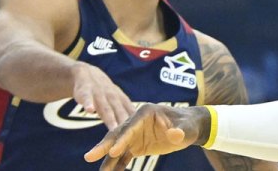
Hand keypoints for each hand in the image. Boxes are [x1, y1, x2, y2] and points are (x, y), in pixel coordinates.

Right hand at [71, 62, 135, 129]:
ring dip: (109, 117)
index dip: (135, 123)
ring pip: (105, 107)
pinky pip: (87, 97)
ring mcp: (99, 93)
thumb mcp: (115, 100)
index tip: (141, 135)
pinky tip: (89, 110)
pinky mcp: (85, 90)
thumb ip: (124, 113)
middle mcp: (112, 96)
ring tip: (113, 128)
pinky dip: (88, 103)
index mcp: (121, 100)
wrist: (86, 72)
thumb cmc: (104, 92)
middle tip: (129, 137)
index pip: (130, 112)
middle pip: (119, 112)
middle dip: (125, 123)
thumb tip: (135, 131)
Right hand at [84, 104, 207, 168]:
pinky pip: (124, 157)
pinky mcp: (136, 145)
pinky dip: (117, 165)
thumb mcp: (187, 128)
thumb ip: (180, 131)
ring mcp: (134, 134)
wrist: (189, 128)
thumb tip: (175, 134)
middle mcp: (136, 122)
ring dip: (108, 160)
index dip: (122, 138)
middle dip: (104, 147)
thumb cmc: (188, 124)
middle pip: (117, 135)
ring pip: (117, 148)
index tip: (114, 150)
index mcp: (146, 112)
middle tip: (89, 157)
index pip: (131, 126)